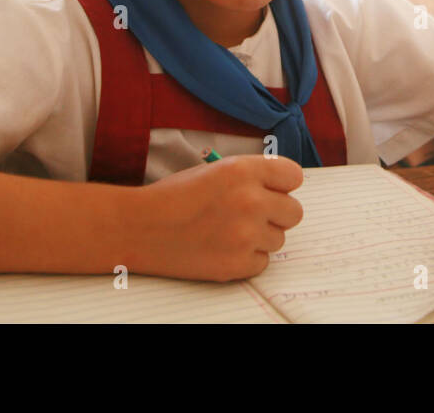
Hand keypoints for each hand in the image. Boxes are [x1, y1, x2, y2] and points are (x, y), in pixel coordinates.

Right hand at [136, 155, 304, 280]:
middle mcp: (250, 200)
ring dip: (260, 237)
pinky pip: (263, 263)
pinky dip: (247, 259)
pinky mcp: (237, 264)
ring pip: (279, 239)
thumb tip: (280, 189)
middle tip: (251, 215)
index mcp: (243, 170)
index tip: (271, 190)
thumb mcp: (215, 169)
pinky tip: (223, 248)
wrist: (139, 227)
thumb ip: (251, 176)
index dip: (282, 185)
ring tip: (229, 231)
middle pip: (294, 212)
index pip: (294, 176)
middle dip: (276, 213)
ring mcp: (246, 235)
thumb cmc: (173, 196)